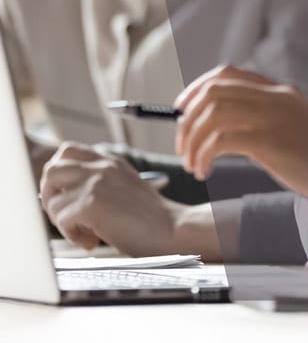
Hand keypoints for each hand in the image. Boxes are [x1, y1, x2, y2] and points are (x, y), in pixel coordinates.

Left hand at [39, 143, 184, 254]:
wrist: (173, 229)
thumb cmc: (152, 218)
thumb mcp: (126, 189)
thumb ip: (101, 184)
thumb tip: (65, 198)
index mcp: (111, 162)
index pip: (68, 151)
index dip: (60, 175)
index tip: (69, 196)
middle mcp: (102, 167)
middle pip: (52, 169)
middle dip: (50, 196)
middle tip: (66, 215)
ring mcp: (95, 183)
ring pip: (52, 199)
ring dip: (61, 221)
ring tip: (83, 232)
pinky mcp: (90, 204)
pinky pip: (61, 219)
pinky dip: (72, 235)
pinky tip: (92, 241)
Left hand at [175, 65, 307, 216]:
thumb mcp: (294, 128)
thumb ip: (267, 119)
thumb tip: (221, 127)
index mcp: (282, 91)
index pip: (228, 73)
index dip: (196, 89)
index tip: (182, 112)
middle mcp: (277, 97)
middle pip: (213, 90)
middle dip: (187, 119)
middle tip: (182, 148)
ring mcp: (274, 117)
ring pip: (212, 113)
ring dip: (192, 140)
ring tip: (193, 165)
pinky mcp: (271, 141)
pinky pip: (220, 140)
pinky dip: (203, 155)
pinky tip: (206, 172)